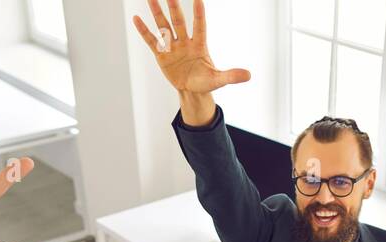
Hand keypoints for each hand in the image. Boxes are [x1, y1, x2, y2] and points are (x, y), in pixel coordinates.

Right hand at [132, 0, 249, 95]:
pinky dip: (144, 30)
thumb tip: (249, 75)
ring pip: (163, 26)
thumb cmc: (206, 81)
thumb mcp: (219, 80)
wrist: (192, 89)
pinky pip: (151, 40)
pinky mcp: (161, 55)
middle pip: (179, 21)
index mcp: (199, 45)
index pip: (200, 26)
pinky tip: (136, 19)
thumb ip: (231, 75)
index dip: (199, 13)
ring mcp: (172, 47)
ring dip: (157, 12)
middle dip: (174, 6)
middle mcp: (185, 42)